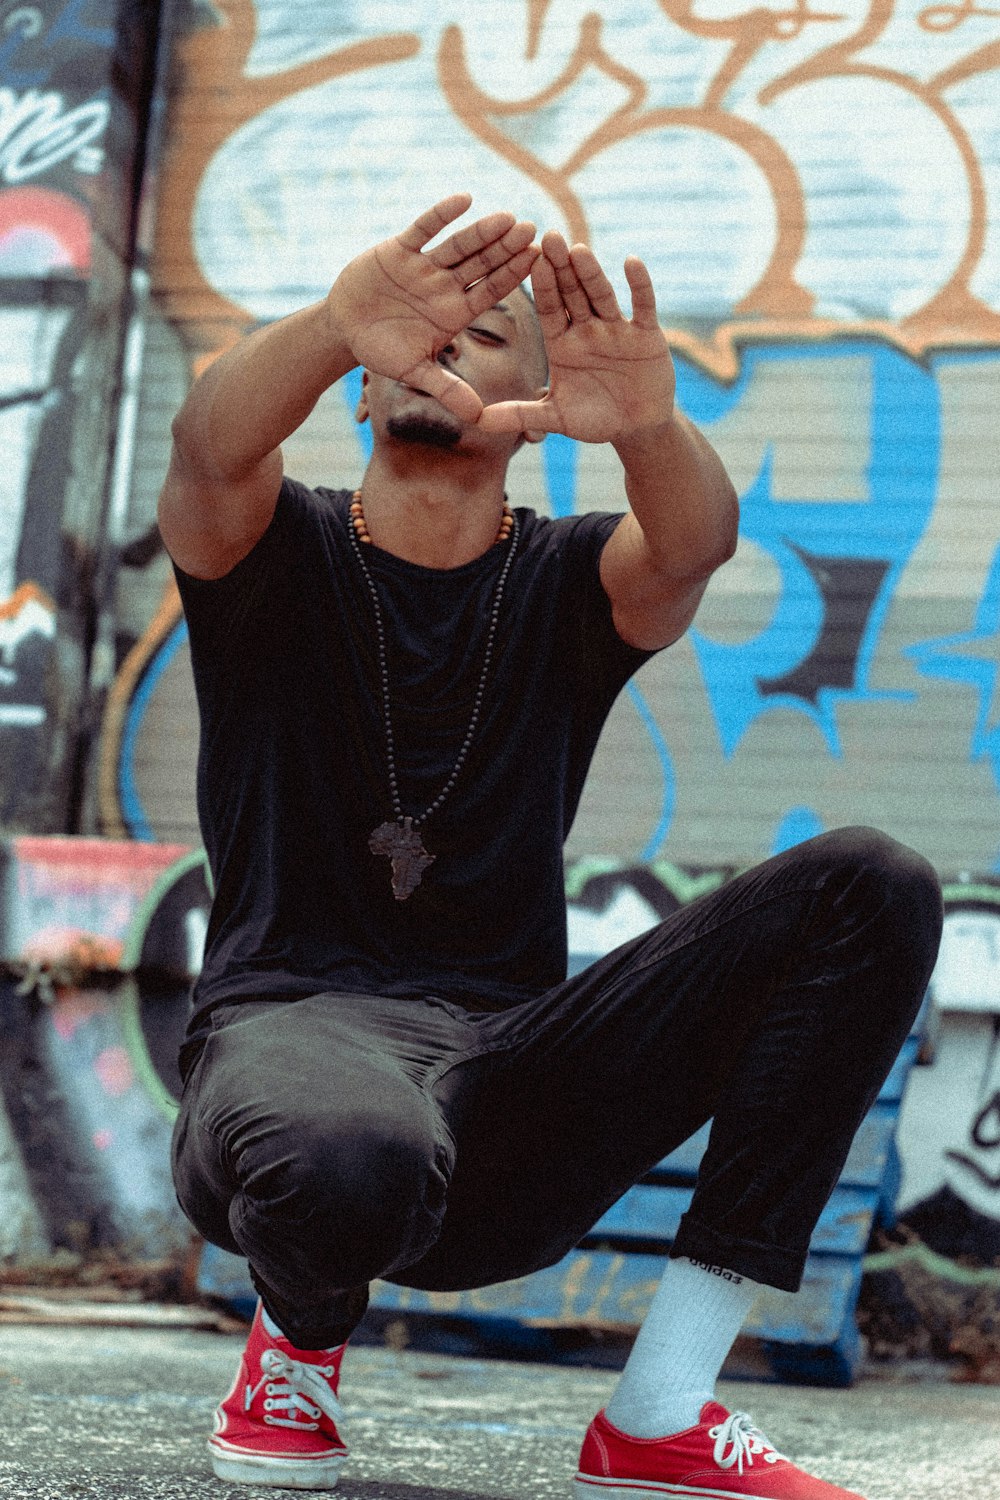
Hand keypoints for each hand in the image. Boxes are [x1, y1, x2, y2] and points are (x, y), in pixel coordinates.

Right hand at [326, 193, 538, 422]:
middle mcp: (446, 285)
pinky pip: (424, 229)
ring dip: (483, 232)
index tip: (539, 262)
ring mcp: (425, 266)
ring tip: (509, 218)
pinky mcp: (401, 250)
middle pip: (482, 263)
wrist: (346, 328)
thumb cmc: (383, 350)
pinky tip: (465, 199)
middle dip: (506, 249)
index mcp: (455, 311)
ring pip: (459, 245)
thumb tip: (479, 418)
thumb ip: (447, 390)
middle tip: (534, 231)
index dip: (513, 276)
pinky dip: (441, 215)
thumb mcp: (415, 372)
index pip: (491, 290)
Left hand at [477, 232, 675, 442]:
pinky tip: (631, 262)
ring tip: (579, 250)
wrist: (636, 428)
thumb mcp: (555, 418)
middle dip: (561, 267)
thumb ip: (520, 415)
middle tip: (548, 236)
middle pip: (572, 293)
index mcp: (562, 342)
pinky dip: (639, 285)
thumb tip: (479, 421)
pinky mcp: (646, 334)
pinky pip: (642, 305)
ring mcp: (616, 329)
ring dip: (591, 273)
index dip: (540, 284)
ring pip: (602, 295)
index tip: (527, 258)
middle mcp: (587, 329)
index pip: (549, 307)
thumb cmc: (594, 420)